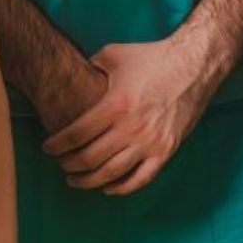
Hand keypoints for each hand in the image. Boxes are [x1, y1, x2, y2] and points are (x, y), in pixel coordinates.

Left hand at [44, 36, 221, 194]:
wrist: (194, 66)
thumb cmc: (152, 58)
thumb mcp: (114, 54)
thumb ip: (89, 66)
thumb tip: (72, 74)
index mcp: (115, 105)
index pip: (76, 134)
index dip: (57, 145)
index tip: (48, 148)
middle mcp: (131, 128)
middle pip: (89, 158)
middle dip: (68, 165)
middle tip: (60, 164)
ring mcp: (150, 142)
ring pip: (111, 174)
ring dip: (89, 181)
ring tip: (75, 180)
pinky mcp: (166, 150)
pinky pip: (141, 179)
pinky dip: (121, 188)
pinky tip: (108, 188)